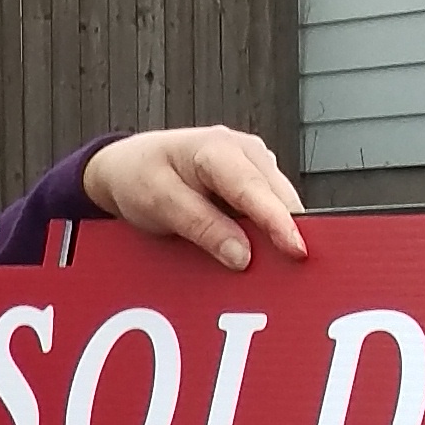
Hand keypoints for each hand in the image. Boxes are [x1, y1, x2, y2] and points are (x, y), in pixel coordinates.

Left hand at [80, 124, 307, 269]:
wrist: (128, 164)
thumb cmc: (139, 177)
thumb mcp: (159, 203)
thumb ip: (201, 227)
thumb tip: (243, 257)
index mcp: (219, 149)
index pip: (254, 190)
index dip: (278, 222)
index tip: (296, 251)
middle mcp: (246, 152)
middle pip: (279, 199)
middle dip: (288, 234)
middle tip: (294, 275)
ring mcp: (255, 165)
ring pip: (280, 206)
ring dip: (279, 236)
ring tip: (278, 270)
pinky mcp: (256, 182)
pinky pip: (270, 210)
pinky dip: (269, 233)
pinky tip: (266, 256)